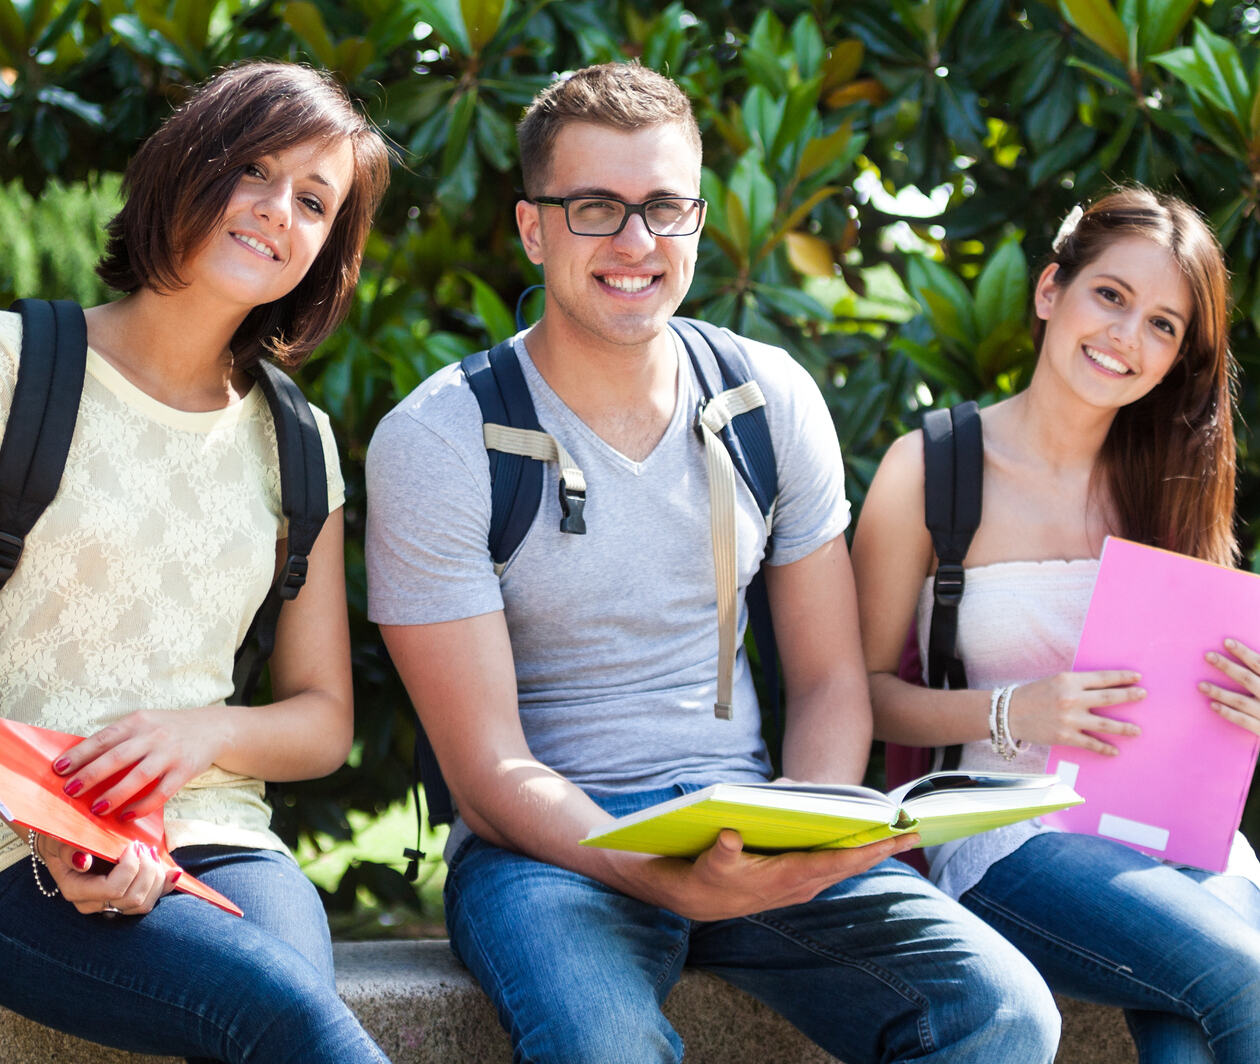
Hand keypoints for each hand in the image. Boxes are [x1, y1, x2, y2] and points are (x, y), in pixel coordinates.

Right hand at [35, 833, 179, 916]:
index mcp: (75, 890)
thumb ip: (69, 850)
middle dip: (146, 869)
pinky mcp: (124, 901)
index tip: (132, 844)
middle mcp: (92, 904)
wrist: (67, 843)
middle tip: (144, 846)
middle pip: (133, 898)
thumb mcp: (61, 838)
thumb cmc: (65, 838)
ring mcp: (108, 906)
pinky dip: (164, 885)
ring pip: (143, 904)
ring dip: (155, 876)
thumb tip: (82, 862)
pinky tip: (173, 872)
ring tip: (151, 852)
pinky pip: (148, 902)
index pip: (113, 889)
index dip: (130, 866)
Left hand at [51, 709, 225, 820]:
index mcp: (138, 721)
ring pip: (140, 776)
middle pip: (119, 757)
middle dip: (92, 775)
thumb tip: (83, 764)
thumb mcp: (145, 723)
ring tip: (96, 808)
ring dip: (116, 793)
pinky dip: (143, 806)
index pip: (104, 738)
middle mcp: (154, 735)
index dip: (80, 753)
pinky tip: (127, 816)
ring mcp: (171, 753)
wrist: (213, 728)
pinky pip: (162, 792)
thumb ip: (120, 740)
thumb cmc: (169, 729)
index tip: (58, 768)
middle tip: (70, 791)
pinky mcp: (185, 770)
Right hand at [647, 829, 916, 920]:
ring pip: (844, 868)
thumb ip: (722, 852)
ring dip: (871, 853)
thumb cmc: (704, 877)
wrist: (695, 900)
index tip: (893, 839)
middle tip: (915, 833)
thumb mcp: (709, 863)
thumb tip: (731, 836)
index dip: (867, 850)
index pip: (836, 862)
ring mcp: (799, 886)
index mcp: (787, 876)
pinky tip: (864, 845)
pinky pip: (832, 868)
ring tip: (899, 838)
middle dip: (882, 850)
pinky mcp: (794, 883)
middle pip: (850, 865)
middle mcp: (800, 884)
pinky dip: (852, 856)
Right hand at [1006, 670, 1143, 755]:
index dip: (1122, 677)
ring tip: (1138, 730)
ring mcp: (1070, 719)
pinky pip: (1091, 743)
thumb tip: (1104, 688)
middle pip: (1109, 697)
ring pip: (1106, 723)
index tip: (1137, 677)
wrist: (1009, 713)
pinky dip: (1105, 748)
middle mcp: (1072, 699)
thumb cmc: (1033, 695)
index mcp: (1069, 681)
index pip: (1103, 678)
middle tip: (1144, 695)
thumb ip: (1078, 684)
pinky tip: (1115, 751)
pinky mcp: (1065, 737)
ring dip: (1125, 727)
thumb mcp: (1055, 681)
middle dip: (1129, 696)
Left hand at [1201, 639, 1259, 735]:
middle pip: (1247, 679)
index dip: (1244, 652)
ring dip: (1220, 692)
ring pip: (1241, 701)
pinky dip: (1228, 713)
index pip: (1259, 663)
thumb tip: (1251, 646)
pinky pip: (1243, 720)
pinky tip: (1212, 705)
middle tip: (1208, 655)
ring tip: (1201, 685)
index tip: (1226, 641)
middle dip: (1227, 666)